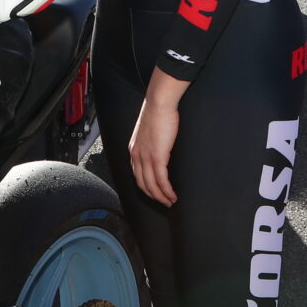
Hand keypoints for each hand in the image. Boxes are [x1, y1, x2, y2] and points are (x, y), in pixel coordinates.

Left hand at [129, 68, 191, 206]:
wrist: (159, 103)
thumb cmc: (157, 113)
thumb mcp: (149, 131)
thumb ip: (150, 142)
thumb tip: (158, 148)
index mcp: (134, 150)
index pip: (137, 175)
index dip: (145, 187)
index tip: (154, 193)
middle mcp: (136, 156)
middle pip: (142, 184)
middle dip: (153, 196)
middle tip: (163, 202)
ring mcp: (146, 157)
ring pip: (151, 185)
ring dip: (161, 197)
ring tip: (170, 202)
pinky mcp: (157, 157)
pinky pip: (161, 180)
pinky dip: (167, 191)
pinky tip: (172, 195)